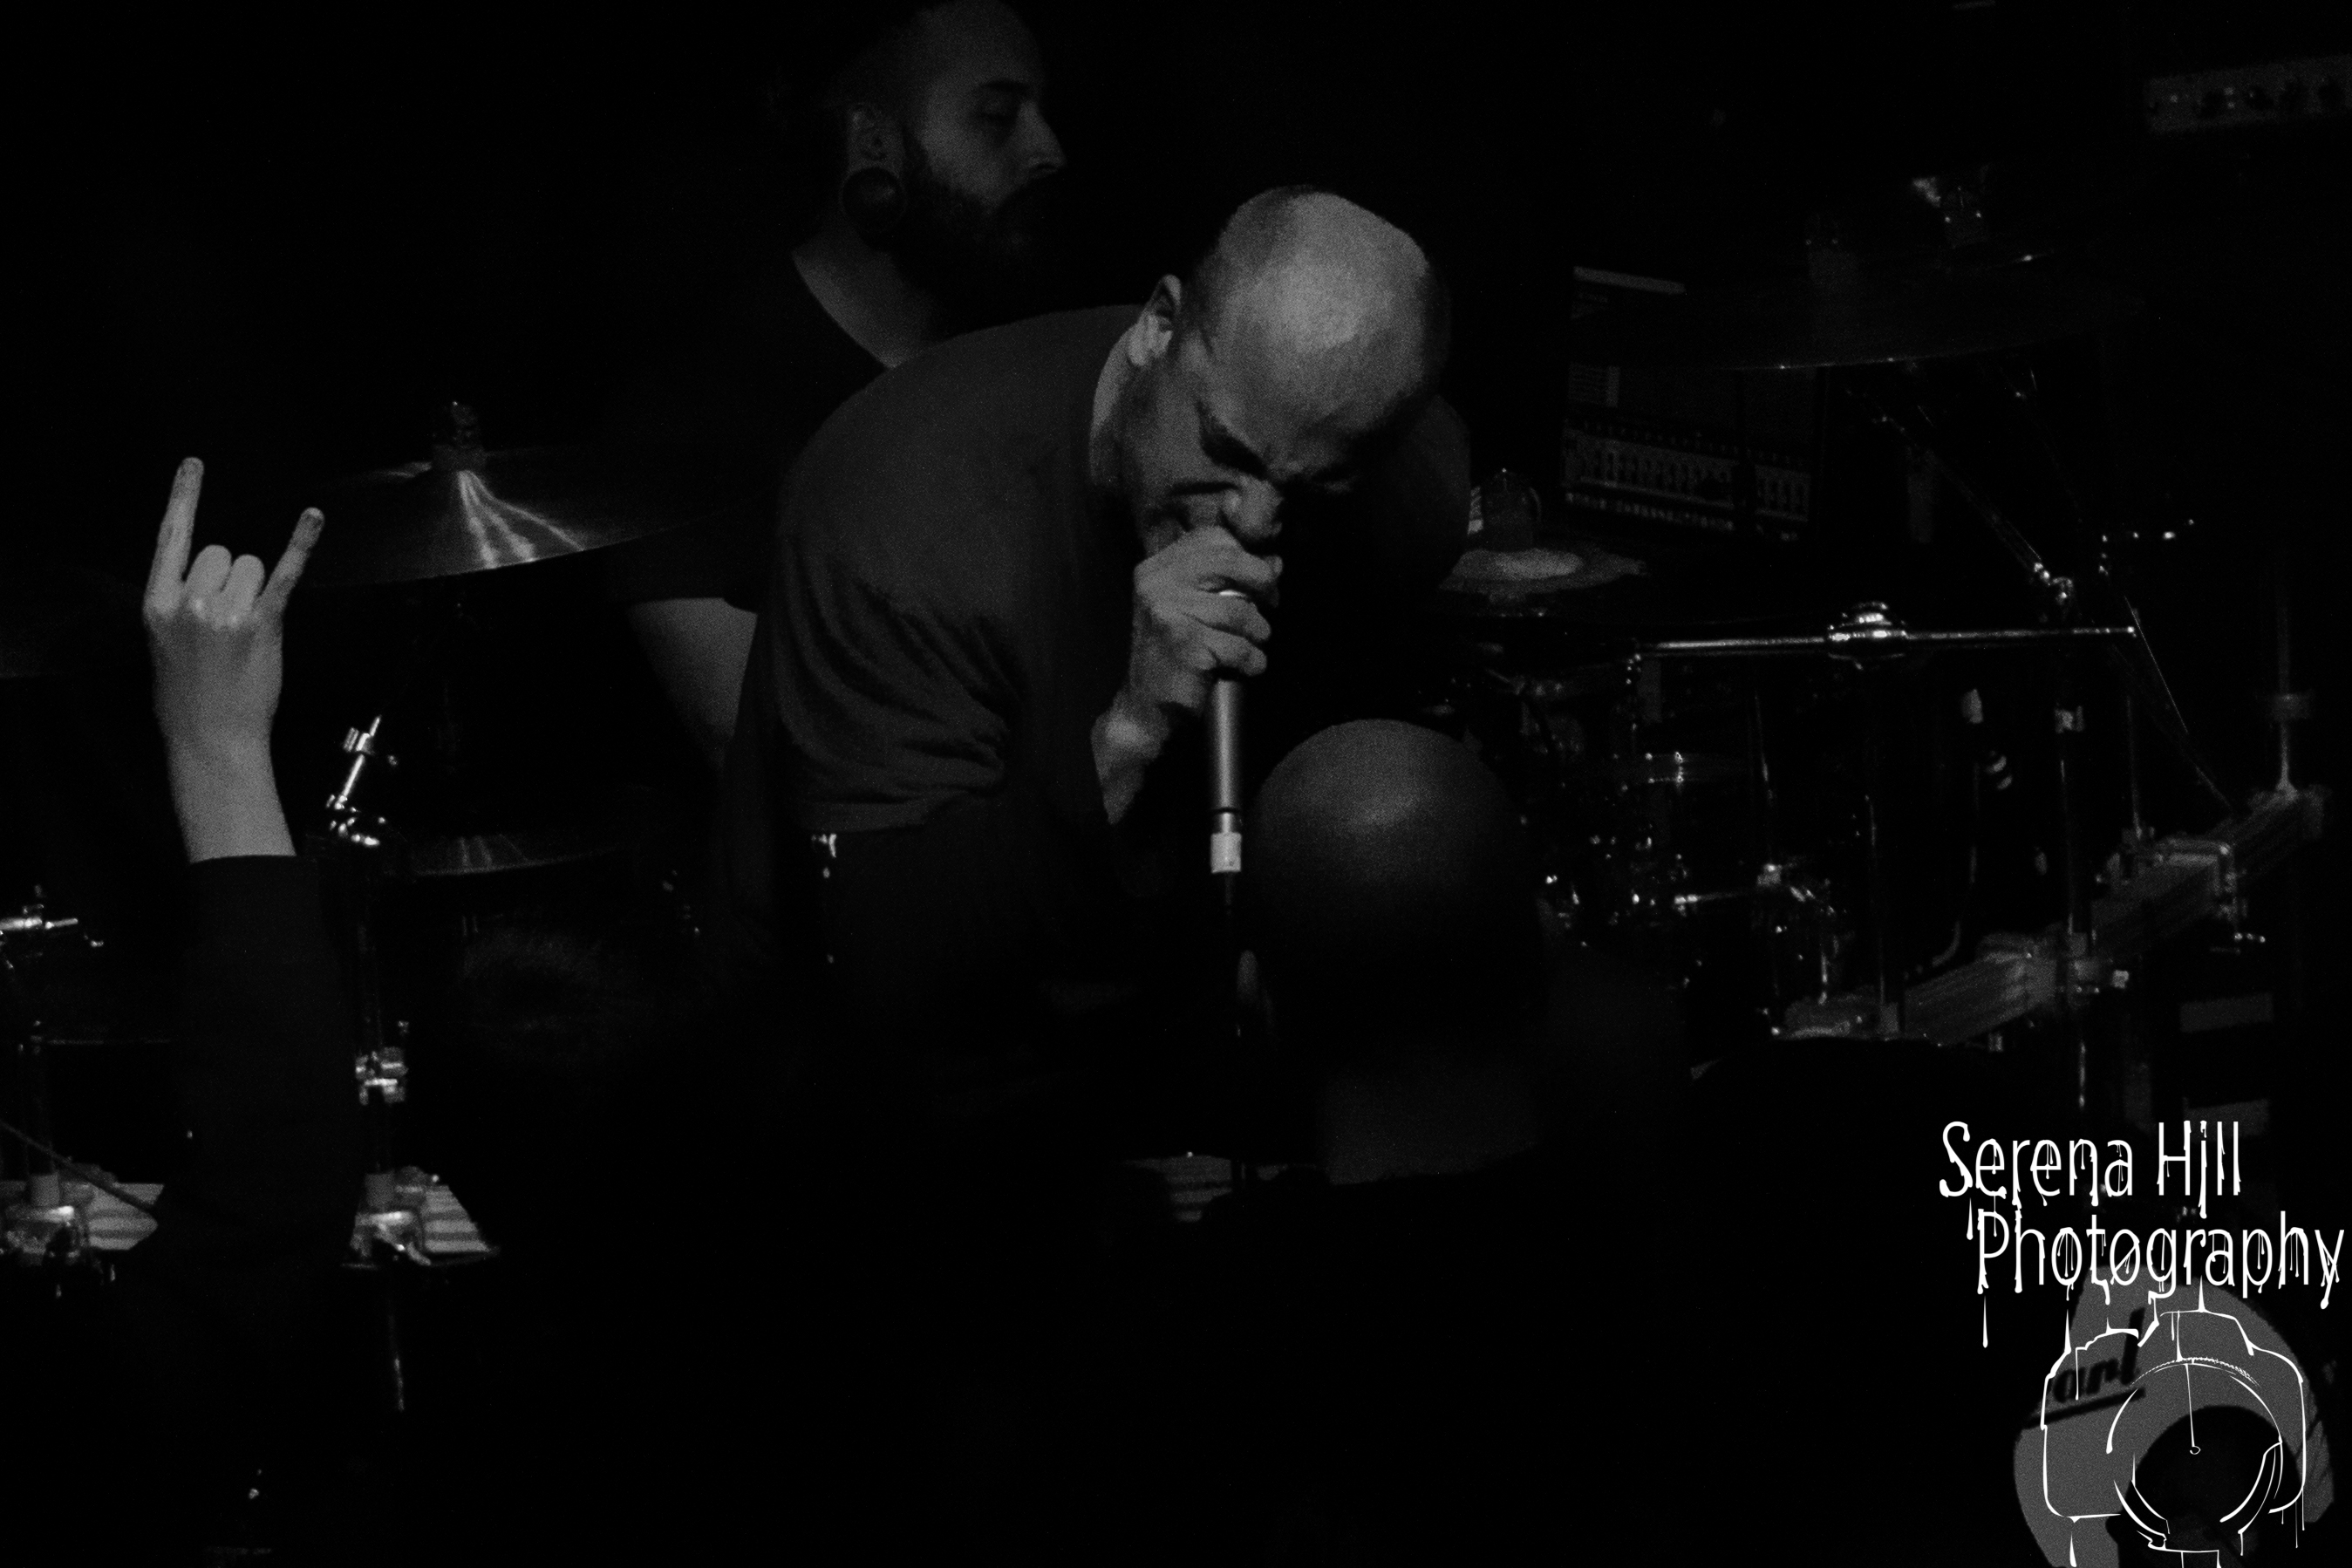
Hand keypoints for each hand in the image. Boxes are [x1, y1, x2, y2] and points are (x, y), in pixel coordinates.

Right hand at [144, 458, 322, 859]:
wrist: (210, 738)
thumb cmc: (187, 696)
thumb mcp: (163, 643)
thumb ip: (179, 603)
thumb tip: (204, 580)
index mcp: (157, 602)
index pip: (170, 537)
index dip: (184, 498)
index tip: (193, 466)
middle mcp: (189, 599)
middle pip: (223, 552)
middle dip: (232, 577)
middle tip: (230, 621)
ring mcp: (225, 611)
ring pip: (253, 565)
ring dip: (257, 588)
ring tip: (247, 632)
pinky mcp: (263, 623)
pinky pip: (284, 573)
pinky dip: (301, 544)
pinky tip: (313, 518)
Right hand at [1093, 526, 1276, 820]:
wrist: (1146, 710)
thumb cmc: (1176, 658)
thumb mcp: (1192, 609)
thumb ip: (1226, 580)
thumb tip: (1274, 561)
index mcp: (1157, 568)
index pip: (1215, 538)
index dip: (1248, 558)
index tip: (1260, 583)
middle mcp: (1157, 583)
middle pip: (1233, 561)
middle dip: (1263, 586)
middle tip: (1270, 609)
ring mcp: (1167, 612)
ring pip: (1242, 611)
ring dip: (1258, 634)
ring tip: (1249, 647)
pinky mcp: (1184, 644)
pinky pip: (1240, 646)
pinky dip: (1252, 661)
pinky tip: (1244, 669)